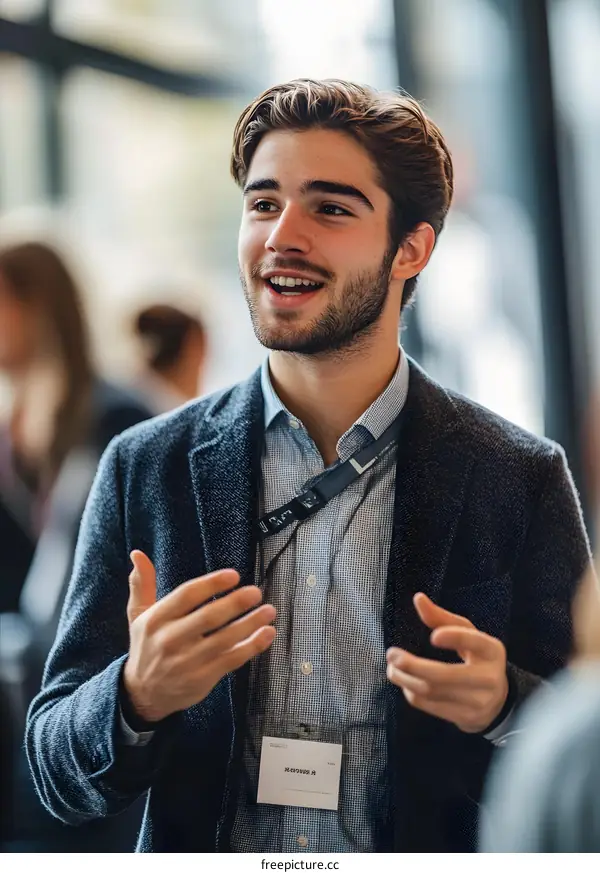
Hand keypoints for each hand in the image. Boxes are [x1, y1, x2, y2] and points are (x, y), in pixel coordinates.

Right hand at [123, 550, 275, 722]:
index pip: (186, 596)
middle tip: (255, 592)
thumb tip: (138, 554)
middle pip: (208, 617)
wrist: (143, 694)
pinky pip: (232, 660)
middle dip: (235, 603)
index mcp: (155, 620)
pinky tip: (267, 633)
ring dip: (250, 623)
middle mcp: (170, 640)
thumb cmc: (147, 647)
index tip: (234, 575)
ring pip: (224, 639)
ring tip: (269, 610)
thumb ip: (142, 584)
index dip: (211, 584)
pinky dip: (252, 646)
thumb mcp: (138, 616)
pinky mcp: (202, 679)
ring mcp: (187, 662)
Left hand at [386, 592, 508, 732]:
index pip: (475, 642)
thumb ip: (442, 618)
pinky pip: (430, 706)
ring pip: (433, 691)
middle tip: (391, 654)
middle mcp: (488, 677)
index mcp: (492, 651)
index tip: (433, 636)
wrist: (498, 701)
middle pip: (445, 675)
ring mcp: (478, 701)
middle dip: (413, 666)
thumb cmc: (478, 659)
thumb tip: (417, 598)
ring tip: (392, 668)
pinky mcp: (465, 718)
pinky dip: (412, 693)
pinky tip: (405, 683)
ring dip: (406, 679)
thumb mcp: (469, 635)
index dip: (455, 638)